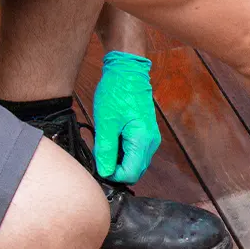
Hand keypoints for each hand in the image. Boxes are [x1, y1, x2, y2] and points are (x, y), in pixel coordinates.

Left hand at [93, 51, 160, 183]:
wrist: (128, 73)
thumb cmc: (116, 93)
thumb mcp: (105, 122)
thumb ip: (106, 150)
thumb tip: (104, 172)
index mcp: (142, 140)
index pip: (130, 174)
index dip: (112, 176)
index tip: (98, 166)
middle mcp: (151, 143)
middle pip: (135, 171)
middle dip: (116, 170)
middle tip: (99, 157)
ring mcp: (151, 139)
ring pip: (135, 163)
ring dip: (119, 161)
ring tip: (104, 146)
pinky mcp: (147, 134)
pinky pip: (136, 152)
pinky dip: (123, 153)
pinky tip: (111, 140)